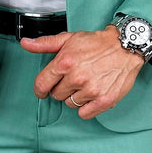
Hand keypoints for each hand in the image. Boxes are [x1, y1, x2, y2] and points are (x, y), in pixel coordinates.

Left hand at [19, 25, 144, 118]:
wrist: (126, 46)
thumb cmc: (97, 43)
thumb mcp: (69, 39)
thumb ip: (45, 44)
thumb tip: (25, 43)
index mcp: (65, 62)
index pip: (42, 84)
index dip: (40, 89)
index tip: (43, 90)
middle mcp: (77, 77)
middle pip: (57, 95)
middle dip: (62, 88)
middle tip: (74, 79)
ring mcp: (91, 90)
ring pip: (70, 104)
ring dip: (76, 96)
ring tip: (86, 83)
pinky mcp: (104, 100)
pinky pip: (84, 114)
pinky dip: (86, 107)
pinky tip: (92, 95)